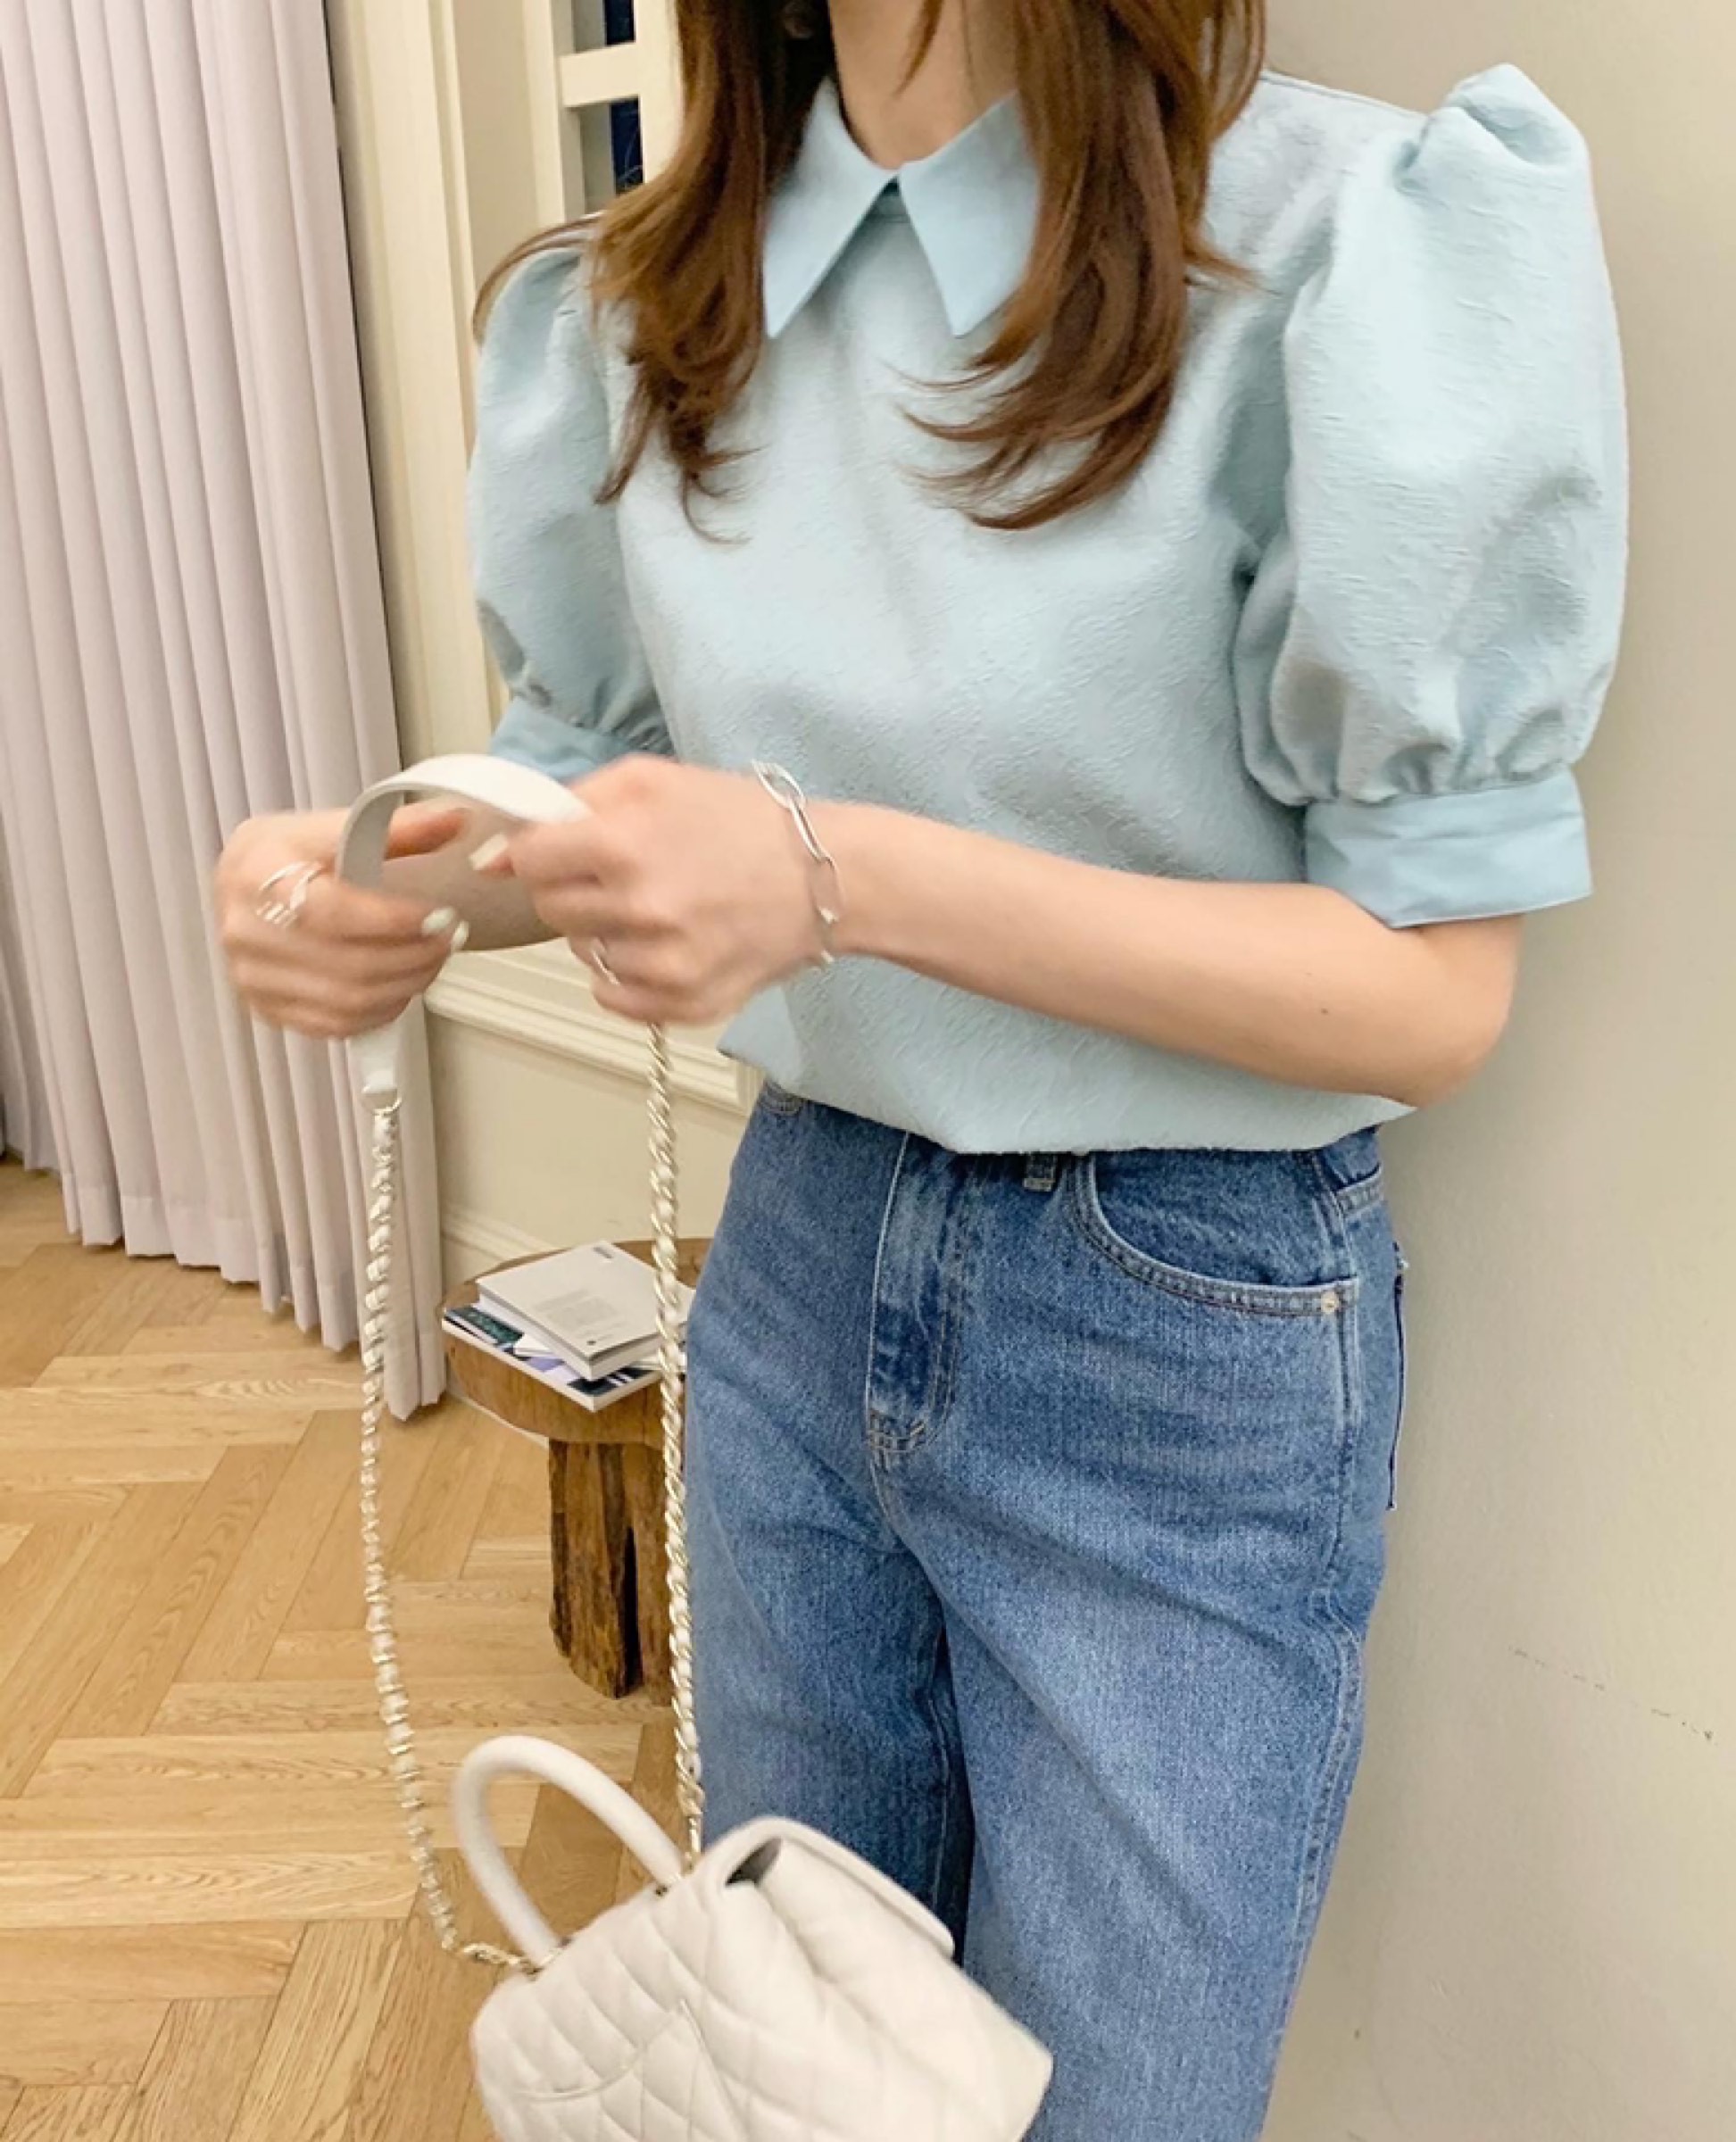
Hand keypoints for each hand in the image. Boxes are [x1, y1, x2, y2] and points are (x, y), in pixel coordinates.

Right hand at [215, 802, 470, 1039]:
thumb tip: (457, 819)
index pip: (335, 910)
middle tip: (450, 938)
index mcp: (257, 872)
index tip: (440, 914)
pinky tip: (402, 986)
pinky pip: (335, 1025)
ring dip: (407, 985)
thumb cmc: (290, 852)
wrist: (243, 881)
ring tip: (434, 959)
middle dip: (416, 956)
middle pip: (349, 964)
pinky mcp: (264, 1009)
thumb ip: (399, 827)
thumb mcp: (335, 826)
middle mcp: (245, 930)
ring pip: (349, 1001)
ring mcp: (251, 976)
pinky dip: (380, 1011)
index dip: (396, 920)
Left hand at [477, 757, 823, 1024]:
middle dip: (577, 890)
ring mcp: (664, 966)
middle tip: (624, 876)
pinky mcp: (685, 1004)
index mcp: (623, 845)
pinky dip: (628, 974)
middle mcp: (640, 910)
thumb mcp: (653, 779)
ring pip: (585, 954)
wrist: (827, 877)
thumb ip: (570, 802)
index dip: (544, 853)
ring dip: (608, 932)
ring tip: (661, 907)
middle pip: (551, 911)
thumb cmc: (742, 821)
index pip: (529, 862)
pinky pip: (614, 997)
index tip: (567, 852)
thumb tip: (501, 851)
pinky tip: (666, 944)